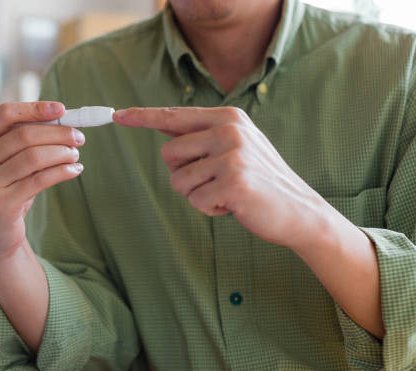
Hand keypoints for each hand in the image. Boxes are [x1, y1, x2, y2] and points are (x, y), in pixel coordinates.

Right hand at [0, 101, 84, 272]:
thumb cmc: (4, 192)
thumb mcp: (5, 163)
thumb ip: (22, 141)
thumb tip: (60, 118)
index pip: (5, 114)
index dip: (34, 108)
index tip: (61, 109)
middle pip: (24, 135)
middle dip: (57, 133)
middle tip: (78, 138)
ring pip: (34, 157)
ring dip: (62, 153)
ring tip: (76, 155)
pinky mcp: (1, 204)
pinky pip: (39, 180)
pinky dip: (62, 172)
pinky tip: (75, 170)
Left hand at [114, 106, 331, 250]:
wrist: (298, 209)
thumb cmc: (260, 179)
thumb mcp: (234, 147)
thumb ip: (201, 136)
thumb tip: (162, 125)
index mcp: (228, 117)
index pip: (174, 117)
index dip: (142, 117)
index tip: (117, 115)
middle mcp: (229, 130)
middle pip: (168, 154)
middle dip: (183, 174)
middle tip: (213, 181)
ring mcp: (232, 155)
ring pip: (179, 181)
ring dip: (197, 194)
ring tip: (226, 192)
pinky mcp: (233, 182)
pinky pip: (196, 201)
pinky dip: (210, 209)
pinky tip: (233, 205)